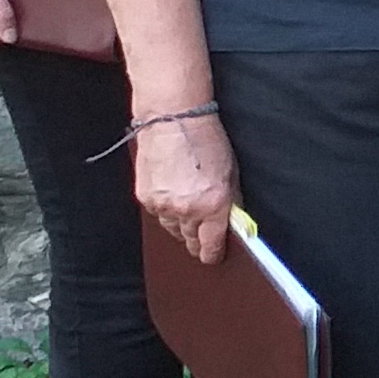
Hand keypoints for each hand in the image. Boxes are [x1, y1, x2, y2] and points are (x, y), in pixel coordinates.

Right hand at [132, 112, 236, 265]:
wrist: (173, 120)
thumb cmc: (207, 141)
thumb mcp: (232, 173)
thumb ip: (232, 201)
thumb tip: (233, 221)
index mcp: (212, 206)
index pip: (210, 245)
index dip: (213, 254)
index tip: (214, 257)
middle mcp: (186, 210)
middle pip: (190, 240)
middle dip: (197, 240)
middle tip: (202, 238)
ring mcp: (162, 205)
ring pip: (173, 229)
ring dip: (181, 226)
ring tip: (189, 212)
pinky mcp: (145, 197)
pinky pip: (158, 214)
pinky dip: (166, 211)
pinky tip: (173, 196)